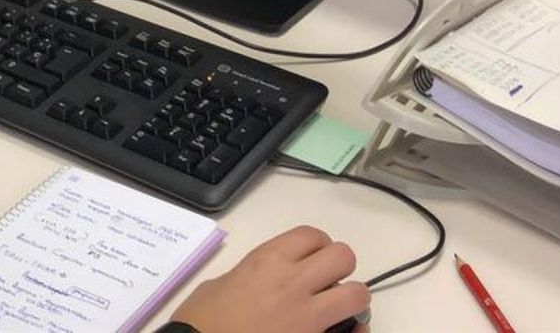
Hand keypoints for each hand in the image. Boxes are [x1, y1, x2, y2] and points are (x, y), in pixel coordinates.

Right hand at [170, 226, 369, 332]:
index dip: (317, 245)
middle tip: (326, 282)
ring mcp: (308, 317)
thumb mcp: (218, 285)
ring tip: (336, 309)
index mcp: (266, 261)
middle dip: (339, 268)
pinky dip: (355, 332)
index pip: (311, 236)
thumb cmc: (201, 321)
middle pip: (343, 256)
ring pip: (358, 295)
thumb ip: (248, 275)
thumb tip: (261, 281)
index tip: (311, 258)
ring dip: (350, 300)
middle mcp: (293, 283)